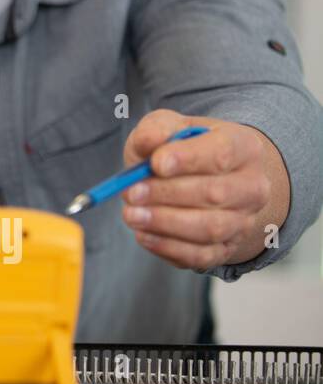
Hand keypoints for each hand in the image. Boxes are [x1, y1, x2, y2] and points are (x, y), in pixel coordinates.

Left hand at [121, 109, 288, 269]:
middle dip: (168, 194)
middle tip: (131, 192)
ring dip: (166, 223)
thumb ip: (157, 129)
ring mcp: (244, 221)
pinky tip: (143, 234)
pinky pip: (202, 255)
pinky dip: (169, 247)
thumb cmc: (181, 150)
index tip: (156, 163)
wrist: (202, 179)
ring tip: (131, 214)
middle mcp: (252, 186)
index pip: (222, 153)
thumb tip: (151, 141)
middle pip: (215, 194)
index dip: (188, 159)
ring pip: (210, 228)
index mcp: (243, 147)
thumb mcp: (167, 127)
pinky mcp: (227, 248)